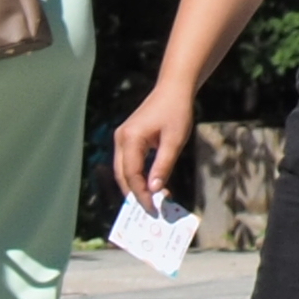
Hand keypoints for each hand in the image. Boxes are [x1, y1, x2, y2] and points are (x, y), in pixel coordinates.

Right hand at [109, 86, 193, 211]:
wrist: (173, 89)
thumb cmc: (177, 112)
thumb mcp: (175, 141)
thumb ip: (163, 166)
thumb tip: (155, 190)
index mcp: (130, 139)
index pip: (131, 174)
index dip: (141, 194)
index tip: (153, 208)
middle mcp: (121, 139)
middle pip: (122, 175)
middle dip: (135, 194)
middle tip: (151, 209)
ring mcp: (121, 138)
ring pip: (123, 170)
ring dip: (135, 186)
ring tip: (151, 199)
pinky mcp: (127, 138)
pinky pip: (127, 163)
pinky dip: (136, 176)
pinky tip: (149, 184)